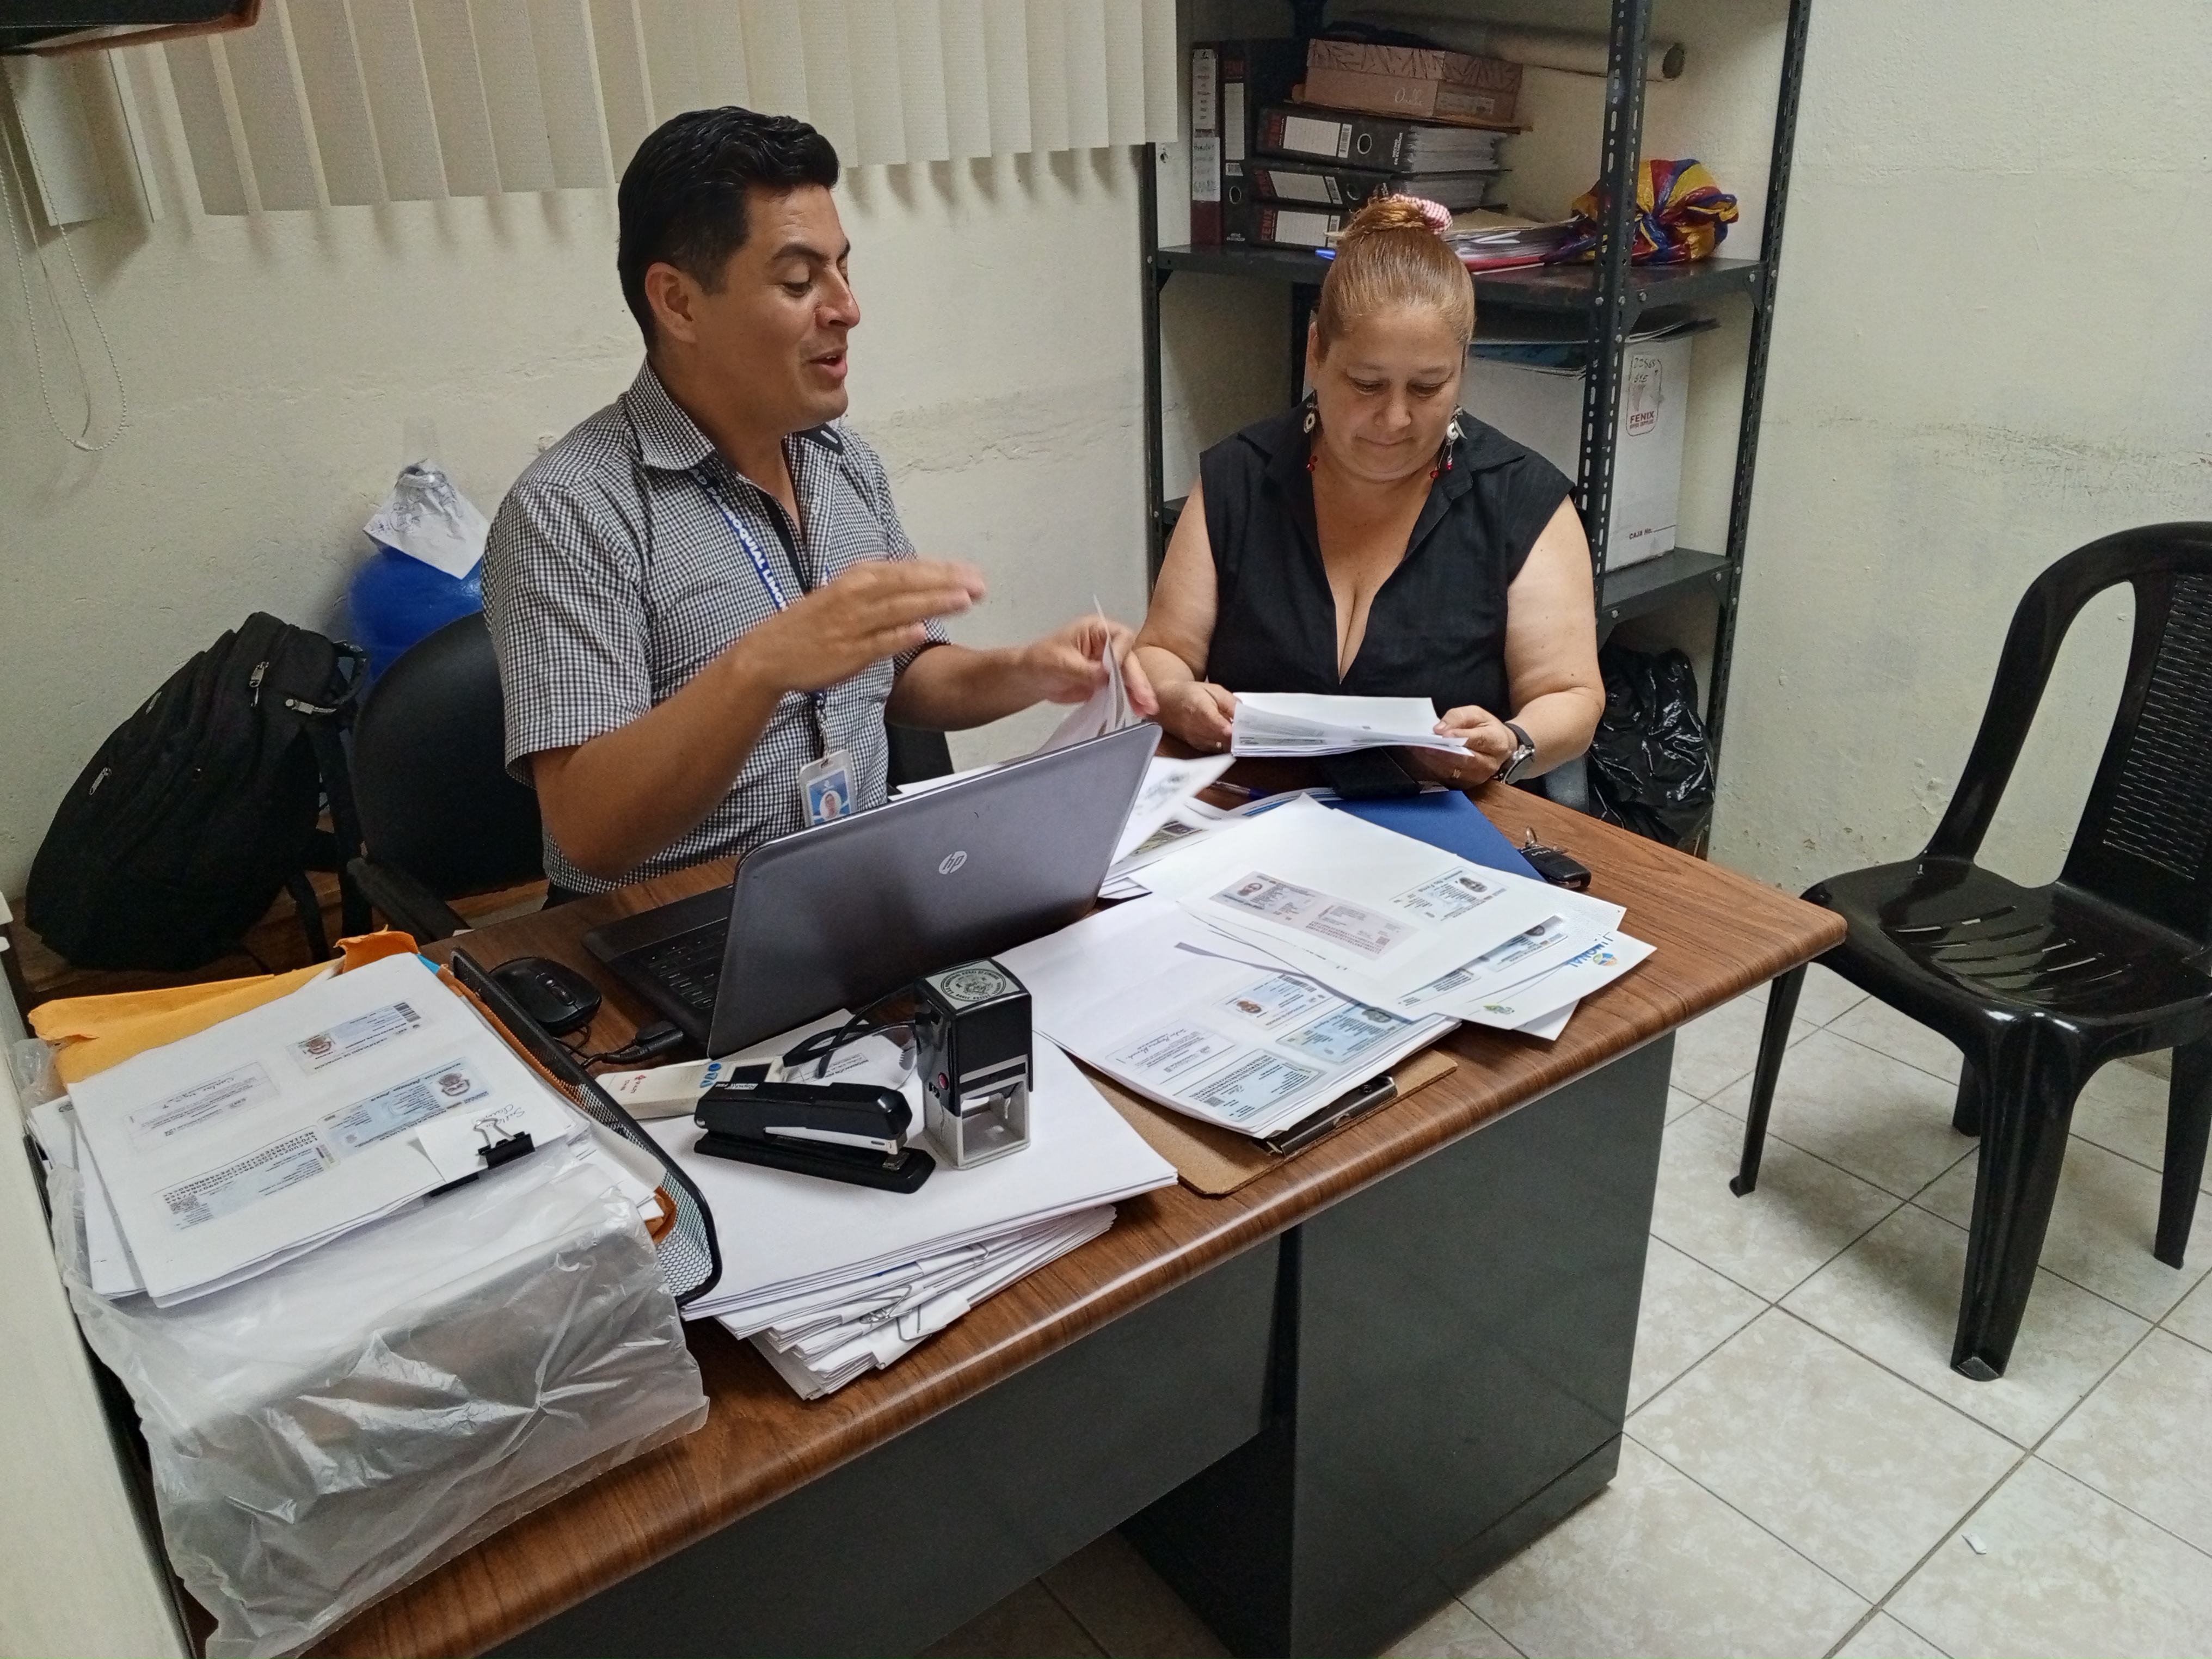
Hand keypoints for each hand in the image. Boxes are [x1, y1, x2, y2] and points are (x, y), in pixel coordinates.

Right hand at [727, 558, 984, 694]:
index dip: (944, 569)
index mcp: (860, 577)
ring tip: (965, 600)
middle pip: (909, 583)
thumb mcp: (848, 594)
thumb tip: (924, 584)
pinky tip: (924, 631)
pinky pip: (879, 641)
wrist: (771, 652)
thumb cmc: (814, 624)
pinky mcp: (849, 651)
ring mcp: (853, 623)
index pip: (909, 569)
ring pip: (899, 608)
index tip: (974, 571)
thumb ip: (886, 590)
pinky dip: (900, 635)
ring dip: (933, 602)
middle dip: (947, 582)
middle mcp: (857, 594)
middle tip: (981, 584)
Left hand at [1016, 616, 1159, 715]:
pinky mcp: (1107, 683)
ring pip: (1129, 677)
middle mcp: (1108, 645)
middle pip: (1129, 659)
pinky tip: (1139, 711)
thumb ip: (1084, 669)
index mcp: (1097, 630)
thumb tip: (1107, 676)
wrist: (1030, 678)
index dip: (1121, 654)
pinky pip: (1121, 691)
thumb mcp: (1060, 662)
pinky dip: (1129, 701)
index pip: (1120, 637)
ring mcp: (1109, 665)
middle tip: (1146, 699)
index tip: (1115, 673)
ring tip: (1147, 710)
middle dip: (1137, 679)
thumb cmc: (1041, 660)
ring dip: (1138, 693)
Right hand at [1156, 680, 1236, 752]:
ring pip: (1221, 745)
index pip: (1215, 723)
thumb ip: (1229, 702)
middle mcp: (1195, 728)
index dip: (1228, 728)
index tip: (1239, 729)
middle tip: (1250, 730)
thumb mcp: (1213, 690)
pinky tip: (1229, 736)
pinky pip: (1215, 748)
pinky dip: (1224, 744)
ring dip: (1233, 741)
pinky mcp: (1196, 746)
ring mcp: (1195, 739)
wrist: (1167, 702)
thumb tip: (1244, 715)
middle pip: (1222, 737)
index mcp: (1200, 709)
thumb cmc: (1191, 694)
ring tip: (1241, 732)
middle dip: (1238, 735)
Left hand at [1405, 704, 1516, 787]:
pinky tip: (1420, 758)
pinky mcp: (1467, 784)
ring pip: (1452, 770)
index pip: (1477, 740)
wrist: (1500, 748)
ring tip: (1415, 749)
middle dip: (1440, 751)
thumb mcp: (1476, 714)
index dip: (1459, 737)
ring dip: (1432, 761)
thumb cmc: (1486, 729)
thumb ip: (1458, 717)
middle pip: (1463, 759)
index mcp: (1496, 741)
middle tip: (1420, 744)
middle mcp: (1489, 763)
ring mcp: (1478, 777)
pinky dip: (1431, 768)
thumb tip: (1440, 729)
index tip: (1441, 734)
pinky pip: (1446, 778)